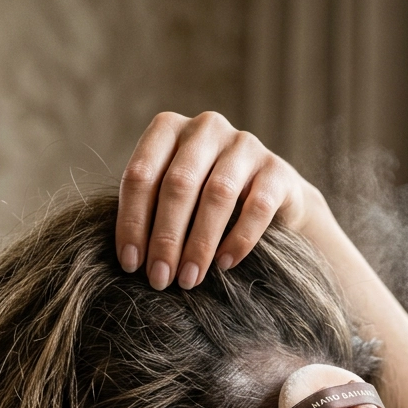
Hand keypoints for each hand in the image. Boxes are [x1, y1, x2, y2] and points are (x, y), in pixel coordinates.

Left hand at [116, 111, 318, 289]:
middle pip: (178, 184)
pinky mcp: (277, 170)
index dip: (132, 222)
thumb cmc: (206, 204)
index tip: (130, 265)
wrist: (273, 201)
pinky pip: (257, 207)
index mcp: (168, 128)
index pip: (141, 174)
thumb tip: (130, 260)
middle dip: (165, 238)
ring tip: (189, 279)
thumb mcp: (173, 199)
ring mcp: (244, 144)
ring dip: (199, 244)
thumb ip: (150, 211)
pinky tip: (224, 265)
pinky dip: (238, 240)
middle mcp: (206, 128)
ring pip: (217, 195)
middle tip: (160, 279)